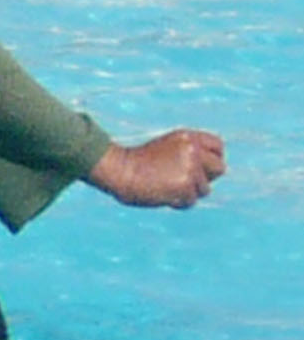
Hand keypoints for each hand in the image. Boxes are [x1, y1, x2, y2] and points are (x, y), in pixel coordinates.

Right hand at [90, 128, 224, 207]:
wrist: (120, 170)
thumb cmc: (138, 162)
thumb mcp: (166, 148)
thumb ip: (189, 153)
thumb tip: (210, 172)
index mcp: (188, 137)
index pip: (218, 146)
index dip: (214, 159)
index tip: (205, 169)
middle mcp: (193, 150)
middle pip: (219, 168)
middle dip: (207, 178)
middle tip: (189, 182)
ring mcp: (191, 168)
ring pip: (204, 189)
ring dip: (189, 193)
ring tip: (167, 187)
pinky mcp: (185, 186)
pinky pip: (191, 201)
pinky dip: (178, 202)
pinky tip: (163, 194)